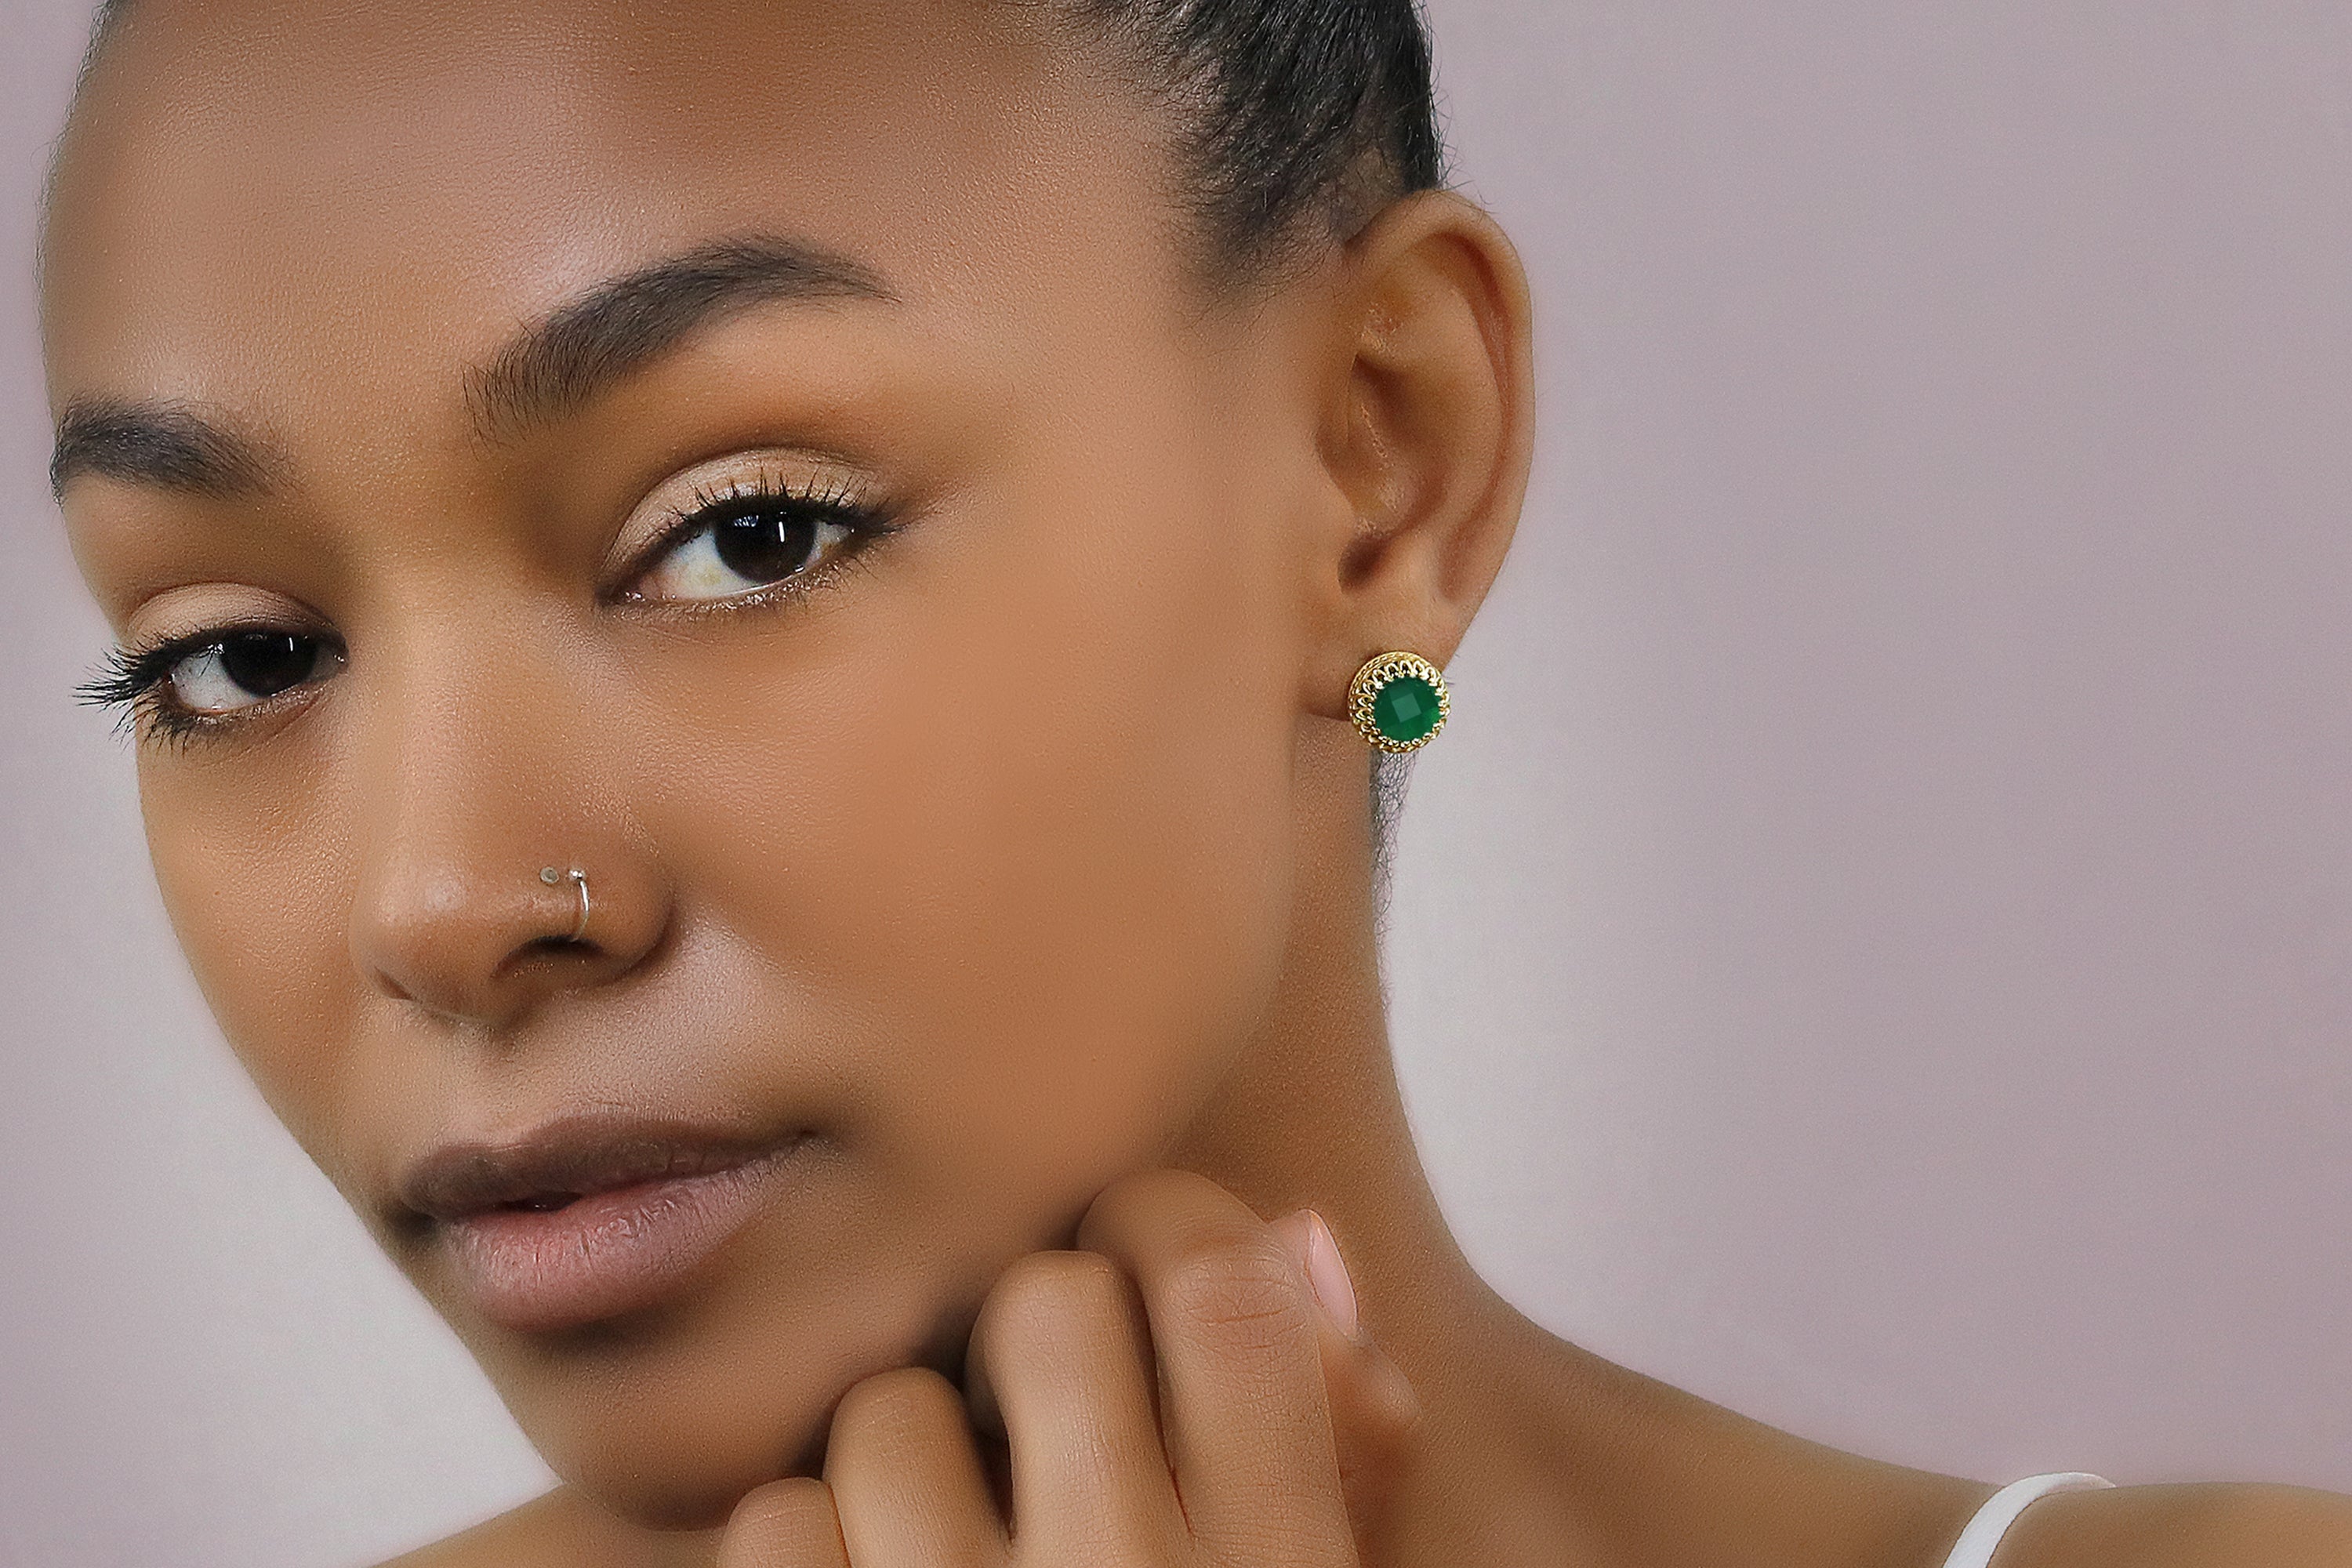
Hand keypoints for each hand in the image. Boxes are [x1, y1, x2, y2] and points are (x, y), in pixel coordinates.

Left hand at [717, 1169, 1423, 1566]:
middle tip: (1035, 1397)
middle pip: (1046, 1308)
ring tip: (949, 1528)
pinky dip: (809, 1547)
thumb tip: (1295, 1235)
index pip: (1227, 1288)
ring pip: (888, 1412)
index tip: (1132, 1251)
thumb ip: (1340, 1445)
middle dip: (1030, 1336)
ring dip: (905, 1455)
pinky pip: (777, 1524)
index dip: (1167, 1229)